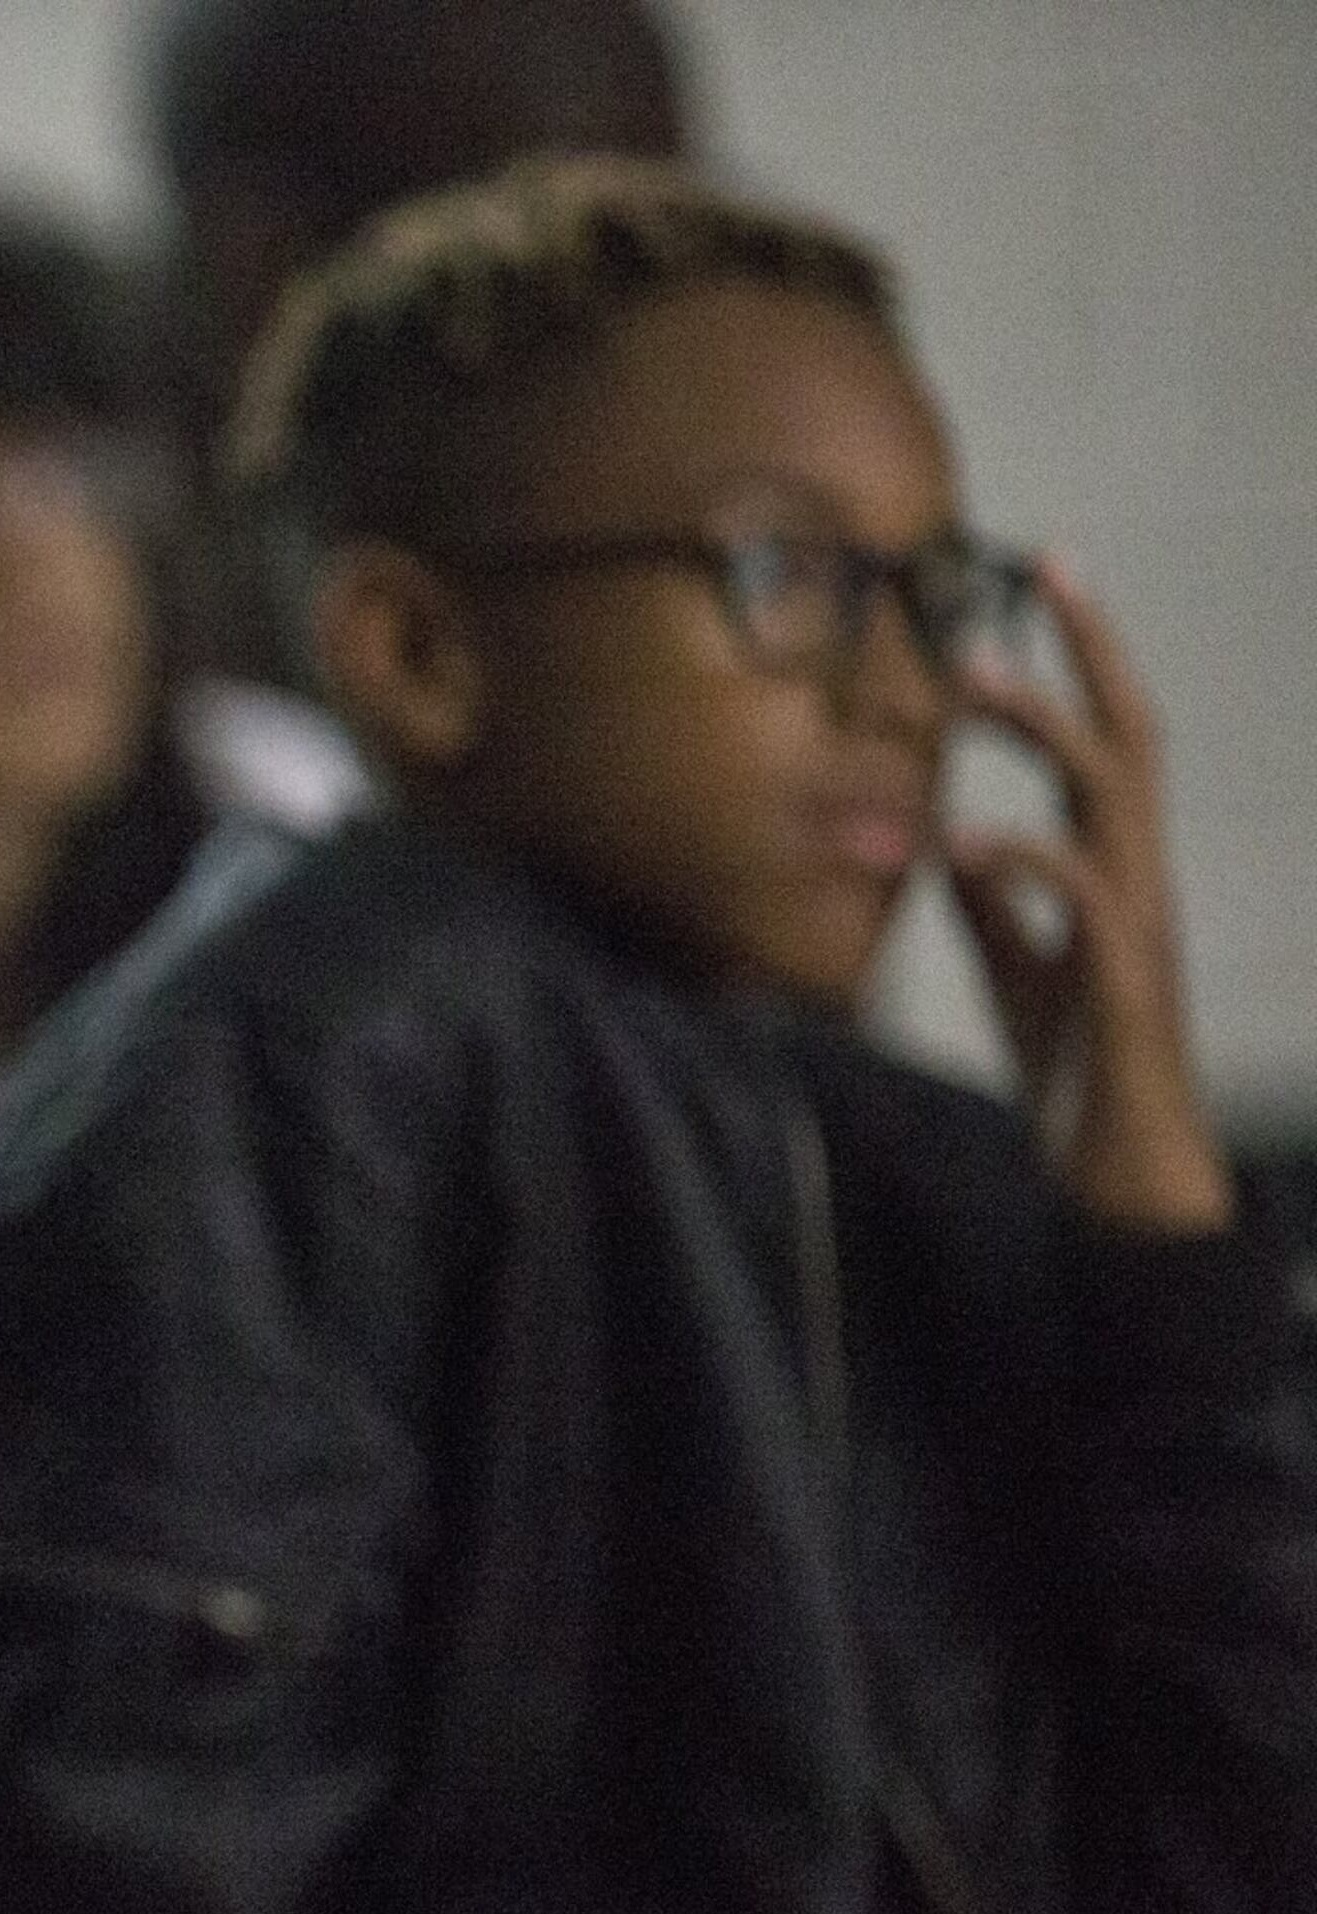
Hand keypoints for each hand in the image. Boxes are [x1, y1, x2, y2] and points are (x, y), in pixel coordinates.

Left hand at [944, 558, 1233, 1232]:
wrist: (1116, 1173)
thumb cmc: (1078, 1069)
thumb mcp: (1017, 972)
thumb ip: (989, 907)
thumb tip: (946, 846)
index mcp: (1117, 867)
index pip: (1111, 737)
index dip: (1088, 653)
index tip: (1051, 566)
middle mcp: (1141, 877)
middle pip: (1132, 735)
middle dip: (1093, 648)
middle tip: (1041, 571)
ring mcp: (1139, 925)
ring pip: (1113, 797)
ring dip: (1044, 730)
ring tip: (973, 681)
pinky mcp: (1122, 983)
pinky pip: (1078, 898)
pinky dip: (1017, 859)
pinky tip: (957, 842)